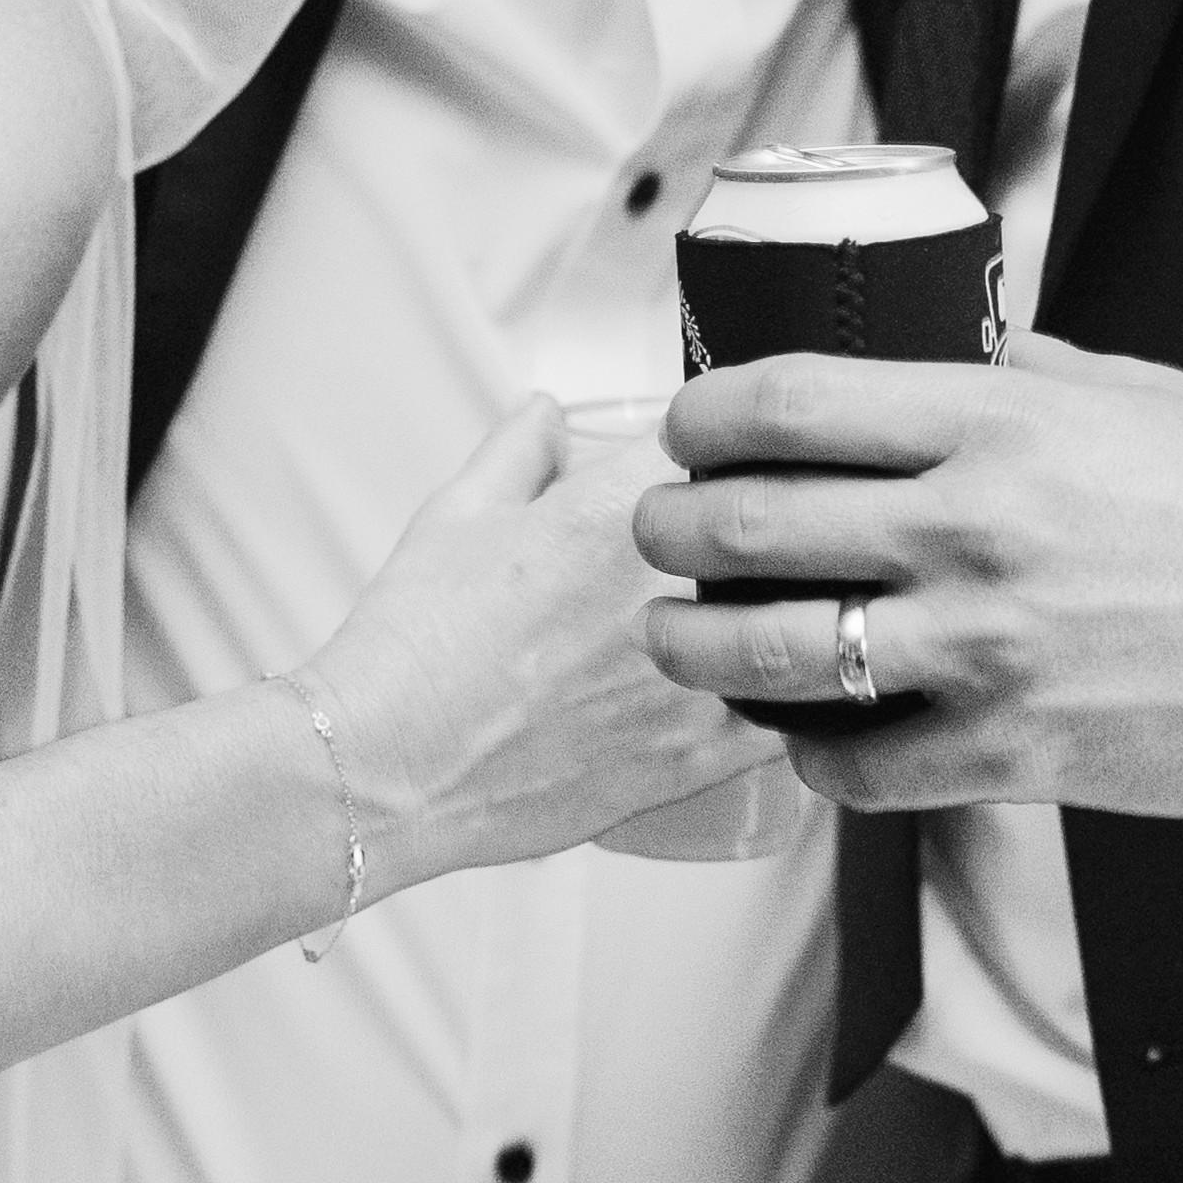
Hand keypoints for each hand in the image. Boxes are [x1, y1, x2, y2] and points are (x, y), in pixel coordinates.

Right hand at [298, 401, 781, 900]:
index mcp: (616, 511)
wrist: (383, 769)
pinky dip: (789, 697)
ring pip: (799, 622)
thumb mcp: (456, 514)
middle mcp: (670, 589)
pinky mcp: (697, 758)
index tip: (714, 467)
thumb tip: (552, 414)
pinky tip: (767, 690)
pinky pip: (789, 717)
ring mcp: (693, 679)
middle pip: (777, 531)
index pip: (728, 443)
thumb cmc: (412, 645)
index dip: (724, 451)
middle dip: (764, 532)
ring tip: (764, 616)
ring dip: (788, 611)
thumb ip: (519, 447)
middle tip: (735, 545)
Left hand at [635, 336, 1182, 815]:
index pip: (790, 401)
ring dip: (696, 645)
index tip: (683, 427)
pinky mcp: (1016, 747)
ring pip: (775, 651)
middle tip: (657, 531)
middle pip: (751, 522)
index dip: (703, 414)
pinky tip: (797, 736)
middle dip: (672, 527)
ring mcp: (989, 644)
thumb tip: (920, 341)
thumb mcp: (1125, 392)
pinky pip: (860, 765)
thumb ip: (1010, 371)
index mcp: (997, 420)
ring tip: (674, 637)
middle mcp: (975, 526)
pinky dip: (809, 755)